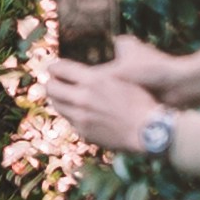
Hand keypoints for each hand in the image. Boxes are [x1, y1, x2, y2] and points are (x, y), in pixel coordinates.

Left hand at [34, 54, 157, 155]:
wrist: (148, 130)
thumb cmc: (140, 100)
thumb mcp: (120, 78)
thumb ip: (98, 75)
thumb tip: (84, 71)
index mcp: (93, 79)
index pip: (59, 68)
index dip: (54, 67)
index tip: (54, 68)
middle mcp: (82, 98)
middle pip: (50, 88)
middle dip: (51, 83)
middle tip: (55, 82)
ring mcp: (81, 117)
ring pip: (57, 105)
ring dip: (60, 99)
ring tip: (66, 97)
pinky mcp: (84, 132)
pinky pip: (70, 120)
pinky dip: (73, 115)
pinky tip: (82, 113)